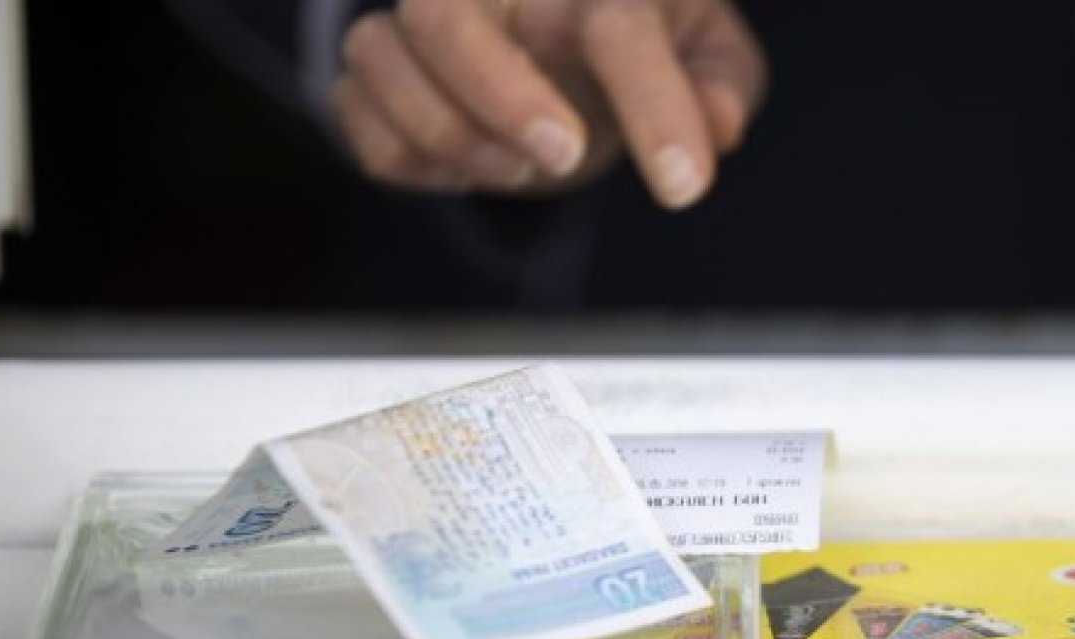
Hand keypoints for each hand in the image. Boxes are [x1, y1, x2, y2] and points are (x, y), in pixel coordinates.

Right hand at [332, 0, 766, 208]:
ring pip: (380, 55)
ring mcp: (417, 17)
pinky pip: (353, 109)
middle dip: (499, 97)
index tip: (684, 185)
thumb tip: (719, 124)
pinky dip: (409, 158)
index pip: (615, 18)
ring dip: (453, 135)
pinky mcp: (374, 67)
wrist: (563, 40)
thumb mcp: (704, 53)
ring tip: (523, 167)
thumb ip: (721, 83)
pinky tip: (469, 169)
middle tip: (566, 157)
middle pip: (443, 11)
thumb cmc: (637, 36)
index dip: (654, 106)